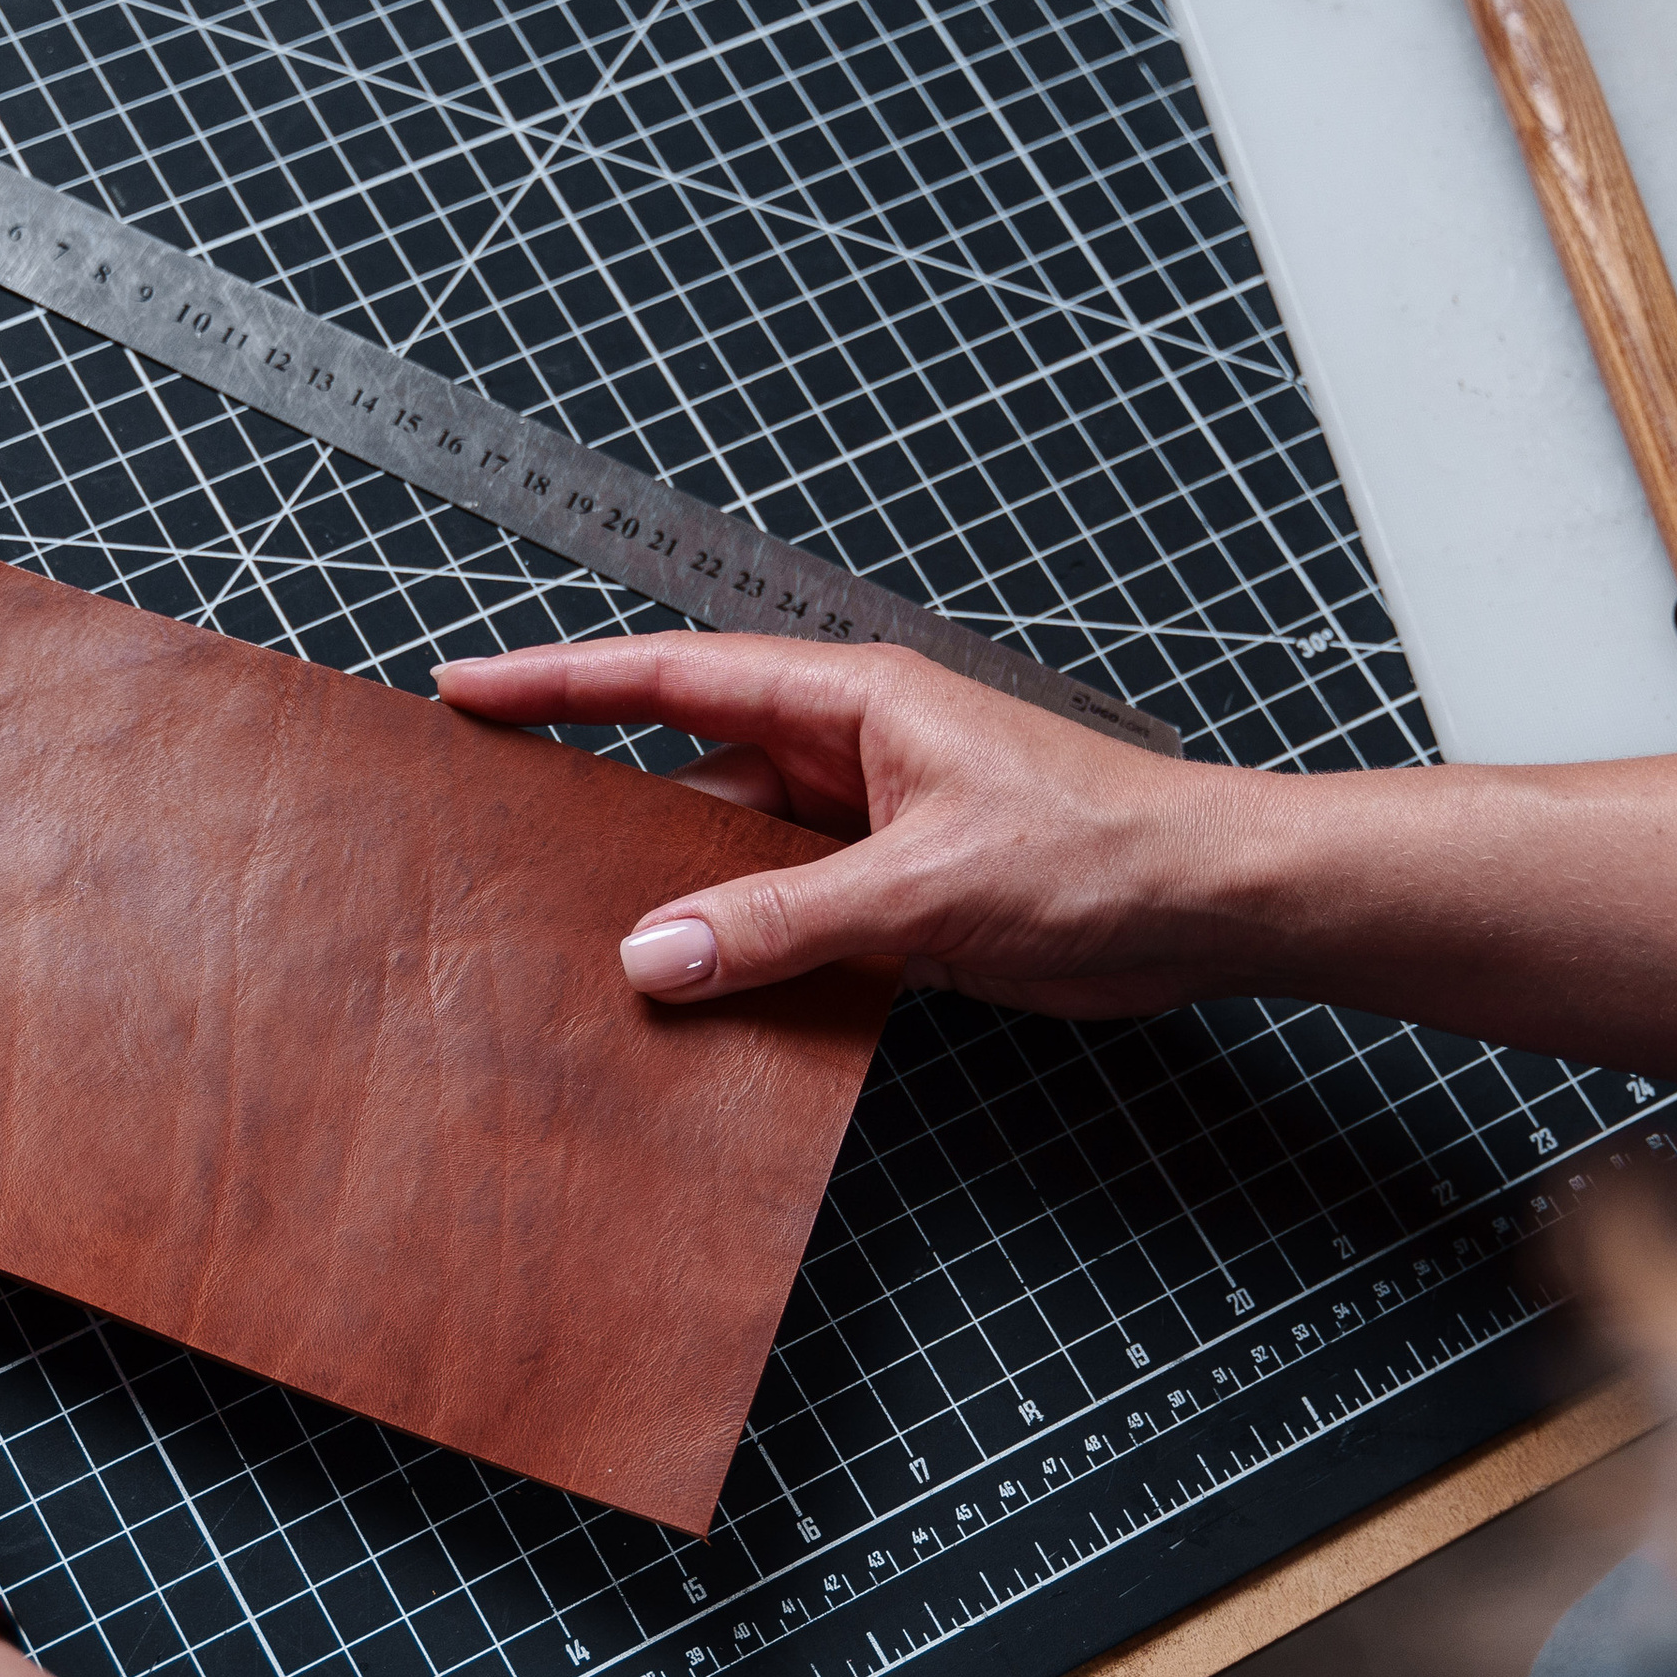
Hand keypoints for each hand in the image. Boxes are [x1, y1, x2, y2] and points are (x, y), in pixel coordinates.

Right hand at [433, 633, 1272, 1010]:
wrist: (1207, 907)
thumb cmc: (1098, 850)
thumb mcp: (924, 884)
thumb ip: (783, 922)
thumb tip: (651, 956)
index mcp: (849, 702)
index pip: (674, 676)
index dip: (562, 680)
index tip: (470, 688)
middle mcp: (846, 755)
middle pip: (688, 771)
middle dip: (598, 801)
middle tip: (497, 835)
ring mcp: (866, 829)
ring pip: (732, 859)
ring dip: (672, 902)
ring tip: (574, 944)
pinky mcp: (892, 898)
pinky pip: (782, 920)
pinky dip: (735, 955)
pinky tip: (687, 1000)